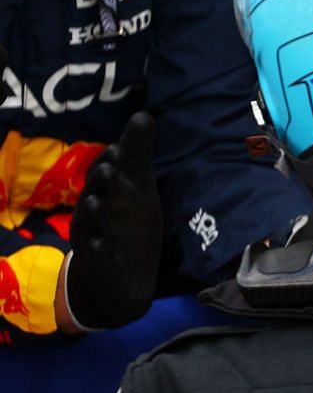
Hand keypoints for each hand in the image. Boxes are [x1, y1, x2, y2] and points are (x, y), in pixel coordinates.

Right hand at [62, 112, 161, 330]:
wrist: (116, 277)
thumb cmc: (127, 224)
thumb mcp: (137, 190)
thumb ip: (138, 155)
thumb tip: (144, 114)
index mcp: (107, 194)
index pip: (106, 174)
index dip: (112, 162)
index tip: (120, 148)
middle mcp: (95, 214)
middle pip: (94, 195)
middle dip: (101, 182)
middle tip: (111, 167)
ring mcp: (94, 240)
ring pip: (88, 226)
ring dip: (93, 214)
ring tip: (98, 203)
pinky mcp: (98, 266)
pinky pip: (94, 258)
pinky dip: (95, 252)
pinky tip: (98, 246)